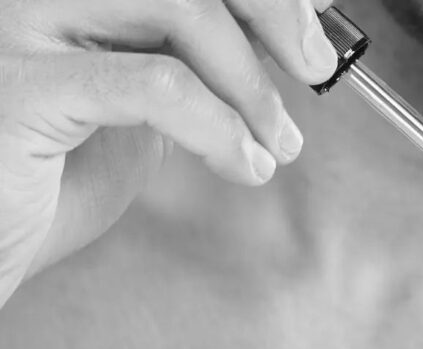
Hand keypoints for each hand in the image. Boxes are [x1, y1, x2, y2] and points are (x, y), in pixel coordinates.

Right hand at [0, 0, 337, 305]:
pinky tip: (242, 165)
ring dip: (250, 83)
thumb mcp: (142, 106)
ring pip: (182, 6)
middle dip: (274, 13)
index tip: (314, 23)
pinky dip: (221, 128)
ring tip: (275, 142)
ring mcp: (19, 21)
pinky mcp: (20, 83)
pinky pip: (157, 85)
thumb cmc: (48, 180)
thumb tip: (278, 34)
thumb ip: (196, 62)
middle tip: (315, 68)